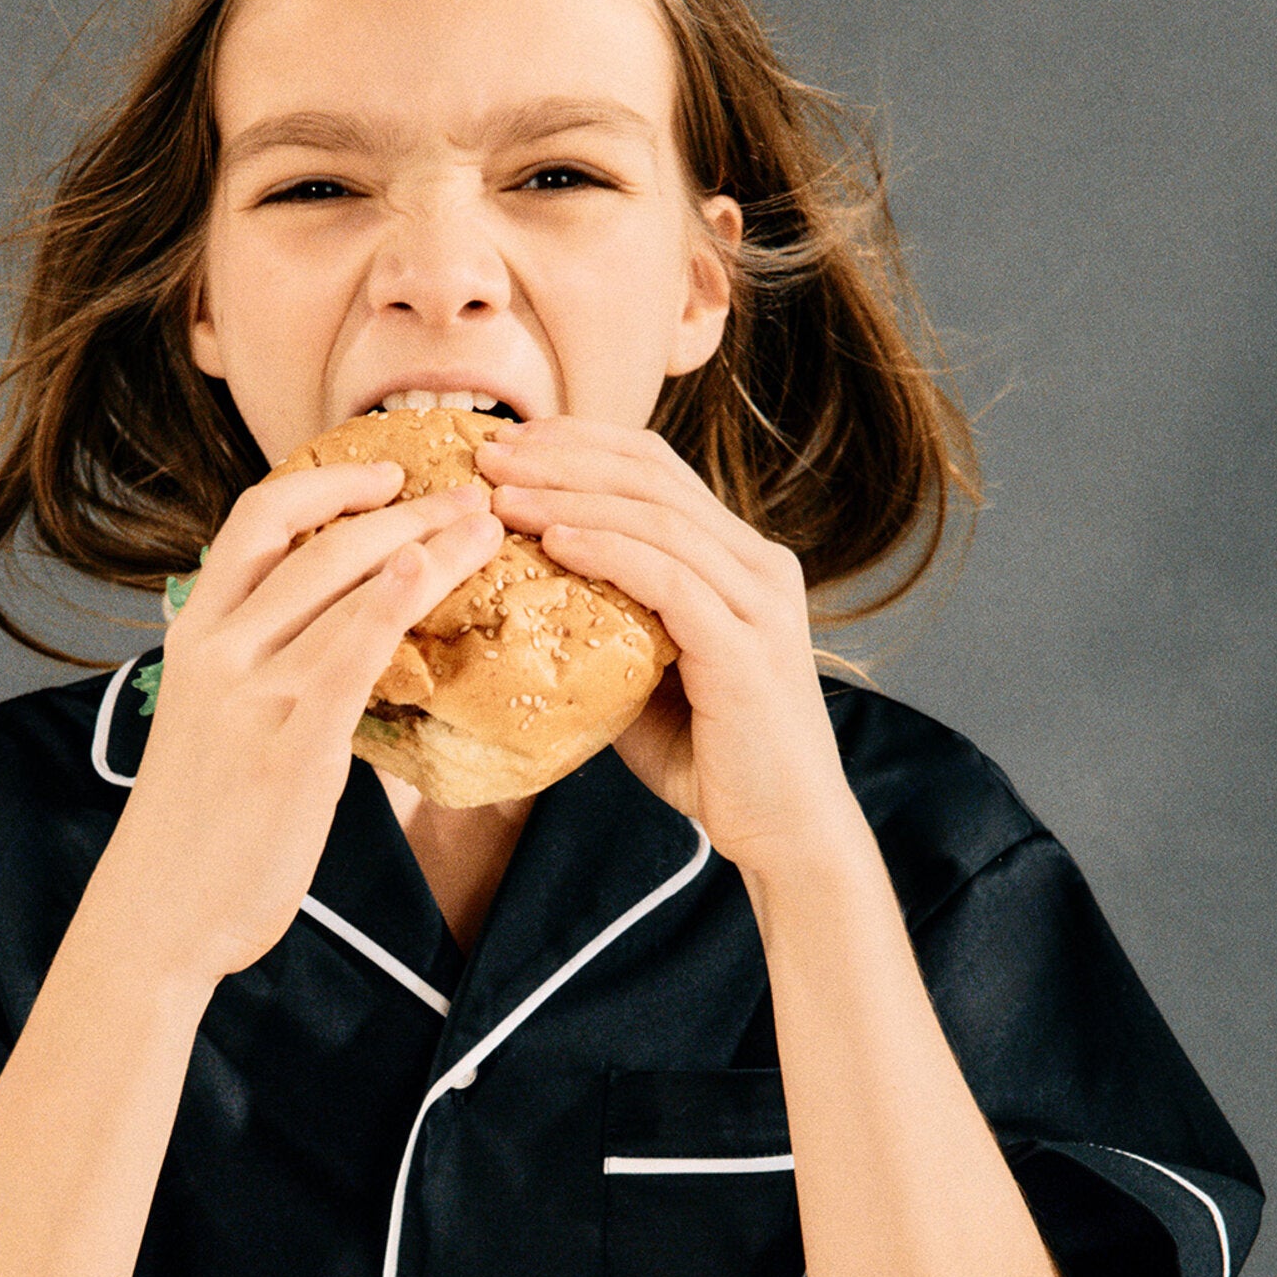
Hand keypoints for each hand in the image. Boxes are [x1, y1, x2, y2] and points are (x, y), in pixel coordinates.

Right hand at [109, 461, 500, 983]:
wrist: (160, 910)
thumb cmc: (199, 828)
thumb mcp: (215, 724)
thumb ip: (269, 675)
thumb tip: (354, 654)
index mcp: (196, 634)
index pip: (259, 519)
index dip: (328, 483)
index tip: (388, 475)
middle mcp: (219, 648)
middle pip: (319, 542)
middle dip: (405, 507)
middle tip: (472, 494)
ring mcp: (253, 693)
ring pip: (346, 586)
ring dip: (426, 546)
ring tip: (486, 529)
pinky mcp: (292, 744)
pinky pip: (351, 652)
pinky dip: (394, 599)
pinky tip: (432, 570)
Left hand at [474, 419, 864, 881]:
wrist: (786, 831)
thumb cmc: (713, 760)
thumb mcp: (649, 677)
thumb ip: (610, 627)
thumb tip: (524, 597)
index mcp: (741, 562)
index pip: (658, 472)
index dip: (582, 446)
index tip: (510, 445)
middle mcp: (759, 567)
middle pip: (653, 477)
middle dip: (564, 456)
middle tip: (490, 453)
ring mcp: (758, 602)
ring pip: (655, 518)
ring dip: (569, 497)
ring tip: (501, 495)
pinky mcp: (745, 647)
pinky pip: (666, 577)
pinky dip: (604, 551)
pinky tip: (551, 541)